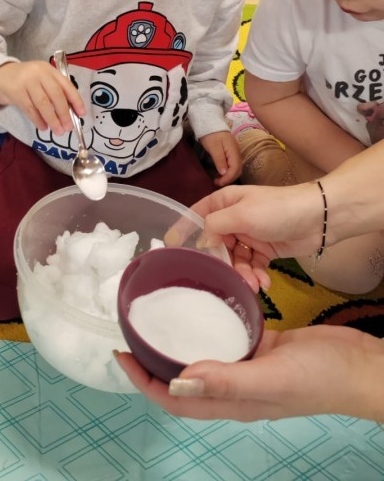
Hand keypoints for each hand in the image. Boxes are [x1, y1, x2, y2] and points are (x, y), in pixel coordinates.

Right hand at [0, 60, 84, 133]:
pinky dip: (38, 120)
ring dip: (52, 119)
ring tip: (58, 131)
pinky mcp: (15, 91)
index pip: (66, 85)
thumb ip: (53, 90)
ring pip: (43, 103)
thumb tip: (69, 112)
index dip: (75, 100)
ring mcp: (26, 81)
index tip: (81, 114)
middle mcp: (39, 73)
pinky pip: (30, 109)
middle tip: (68, 127)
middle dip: (64, 113)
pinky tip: (43, 127)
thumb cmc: (23, 80)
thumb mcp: (39, 79)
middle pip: (56, 95)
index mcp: (49, 70)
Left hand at [115, 326, 383, 421]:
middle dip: (152, 358)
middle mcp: (234, 386)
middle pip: (181, 377)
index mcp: (231, 401)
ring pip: (202, 353)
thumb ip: (226, 380)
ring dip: (178, 337)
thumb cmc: (320, 378)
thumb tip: (176, 380)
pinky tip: (202, 298)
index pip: (174, 398)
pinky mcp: (262, 345)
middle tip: (133, 328)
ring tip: (159, 310)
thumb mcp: (272, 378)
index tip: (120, 353)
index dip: (143, 380)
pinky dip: (210, 320)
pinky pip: (227, 334)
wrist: (360, 367)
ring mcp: (248, 365)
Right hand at [165, 183, 323, 290]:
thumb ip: (215, 226)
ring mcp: (250, 235)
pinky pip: (252, 266)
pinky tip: (265, 282)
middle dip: (222, 263)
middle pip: (216, 244)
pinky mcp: (265, 250)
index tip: (169, 247)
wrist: (318, 218)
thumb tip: (199, 242)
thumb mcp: (242, 214)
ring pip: (235, 259)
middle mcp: (233, 219)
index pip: (196, 215)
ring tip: (254, 284)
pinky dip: (256, 276)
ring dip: (242, 274)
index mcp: (224, 203)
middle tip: (227, 278)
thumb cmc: (277, 209)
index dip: (183, 230)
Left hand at [199, 130, 241, 185]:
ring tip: (218, 180)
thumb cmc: (211, 135)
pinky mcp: (231, 153)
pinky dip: (227, 171)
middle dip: (229, 179)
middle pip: (237, 170)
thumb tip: (224, 173)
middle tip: (217, 183)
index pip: (235, 169)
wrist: (210, 123)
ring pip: (235, 168)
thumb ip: (220, 160)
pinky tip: (220, 173)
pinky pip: (232, 165)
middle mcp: (237, 153)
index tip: (218, 183)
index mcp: (234, 152)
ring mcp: (235, 153)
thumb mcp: (214, 148)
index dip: (228, 178)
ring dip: (228, 176)